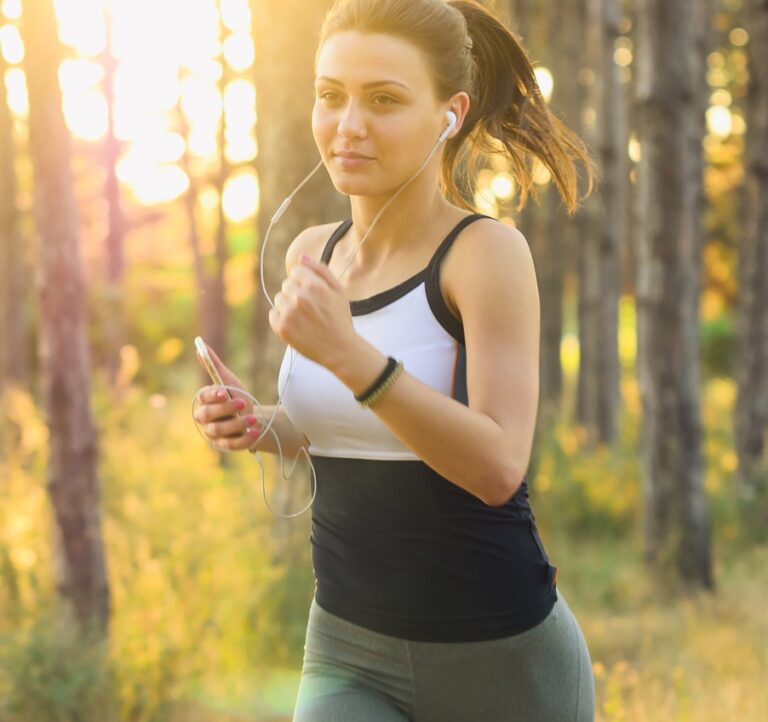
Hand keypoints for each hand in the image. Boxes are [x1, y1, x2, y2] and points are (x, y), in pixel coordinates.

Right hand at [193, 343, 261, 450]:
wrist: (252, 418)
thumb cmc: (237, 397)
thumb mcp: (229, 381)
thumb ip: (214, 366)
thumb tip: (200, 344)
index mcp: (204, 402)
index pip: (203, 398)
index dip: (213, 396)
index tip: (224, 392)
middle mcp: (205, 419)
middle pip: (208, 415)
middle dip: (225, 409)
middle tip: (243, 403)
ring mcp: (213, 434)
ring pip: (220, 430)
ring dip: (237, 424)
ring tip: (253, 419)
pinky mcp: (225, 446)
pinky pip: (231, 445)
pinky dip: (244, 439)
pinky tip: (255, 432)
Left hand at [268, 254, 358, 370]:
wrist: (340, 349)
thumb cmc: (340, 319)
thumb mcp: (339, 291)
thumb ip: (321, 270)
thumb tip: (302, 256)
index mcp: (314, 286)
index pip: (296, 271)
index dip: (305, 282)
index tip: (314, 294)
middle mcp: (299, 298)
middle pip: (287, 284)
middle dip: (296, 293)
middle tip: (311, 308)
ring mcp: (289, 313)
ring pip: (279, 298)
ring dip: (288, 305)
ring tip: (304, 318)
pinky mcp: (281, 328)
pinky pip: (273, 314)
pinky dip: (282, 319)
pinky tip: (297, 325)